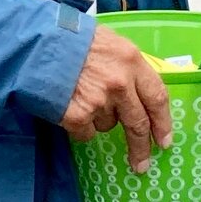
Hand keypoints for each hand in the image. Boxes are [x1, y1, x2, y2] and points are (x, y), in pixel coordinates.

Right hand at [61, 26, 172, 171]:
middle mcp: (120, 83)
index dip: (162, 122)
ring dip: (100, 119)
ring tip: (82, 97)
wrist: (36, 43)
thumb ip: (126, 66)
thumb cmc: (72, 38)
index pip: (157, 97)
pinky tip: (70, 107)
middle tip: (142, 163)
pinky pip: (86, 133)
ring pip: (108, 125)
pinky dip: (80, 126)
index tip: (164, 140)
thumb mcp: (109, 42)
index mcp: (131, 61)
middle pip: (138, 123)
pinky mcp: (77, 116)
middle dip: (141, 147)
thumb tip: (139, 91)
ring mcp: (99, 102)